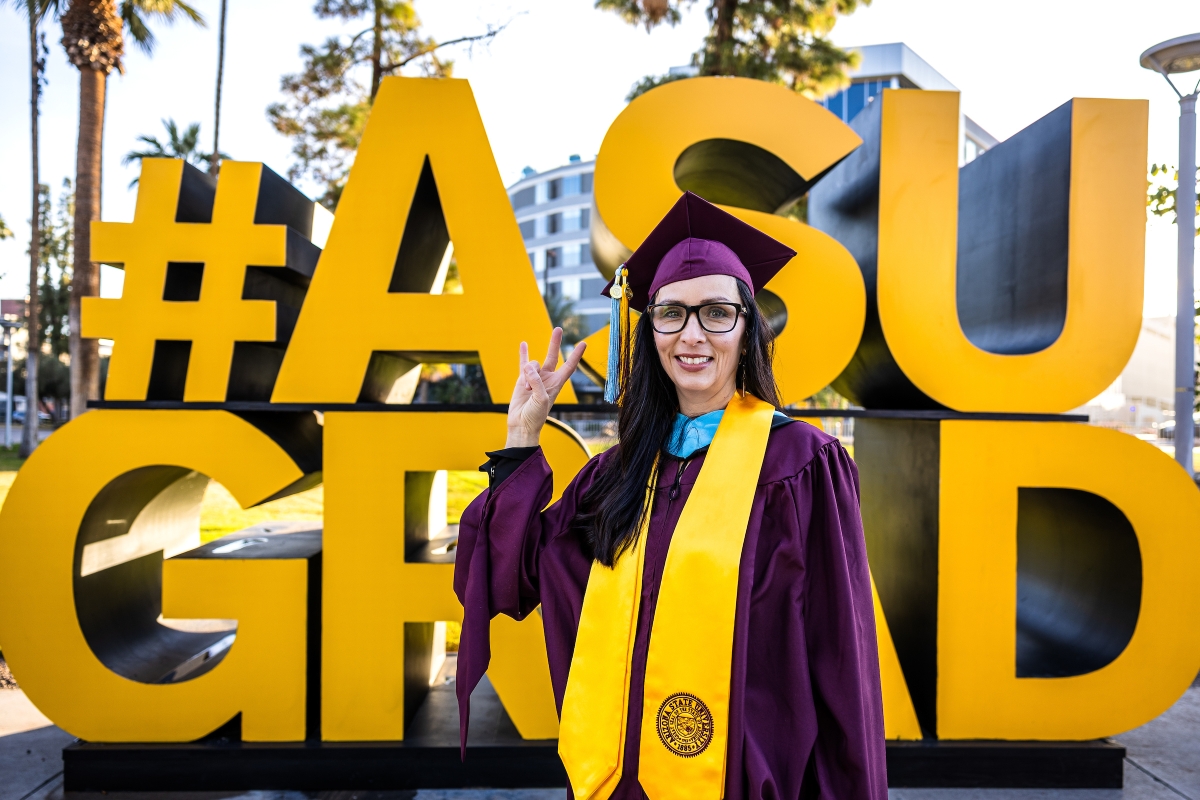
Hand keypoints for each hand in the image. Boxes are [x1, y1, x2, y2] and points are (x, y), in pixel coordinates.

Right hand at [506, 328, 586, 447]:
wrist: (522, 424)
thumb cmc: (535, 415)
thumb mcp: (541, 399)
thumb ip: (536, 382)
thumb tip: (528, 368)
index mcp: (557, 383)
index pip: (569, 366)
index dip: (576, 355)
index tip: (583, 343)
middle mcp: (547, 378)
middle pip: (553, 356)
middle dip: (555, 343)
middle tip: (558, 328)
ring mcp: (535, 377)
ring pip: (533, 364)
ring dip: (529, 373)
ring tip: (527, 389)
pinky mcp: (522, 379)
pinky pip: (523, 363)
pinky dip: (523, 354)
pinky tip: (523, 344)